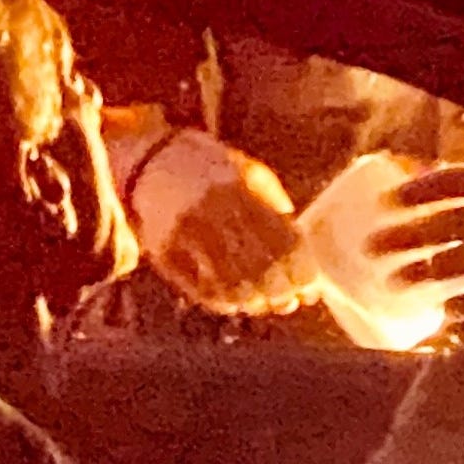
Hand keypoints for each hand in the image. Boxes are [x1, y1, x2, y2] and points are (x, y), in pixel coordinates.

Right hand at [125, 130, 319, 316]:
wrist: (152, 160)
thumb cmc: (213, 167)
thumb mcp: (252, 174)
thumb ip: (276, 207)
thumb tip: (300, 248)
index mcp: (242, 193)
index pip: (283, 244)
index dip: (300, 271)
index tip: (311, 285)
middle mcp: (215, 216)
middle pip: (260, 270)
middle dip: (281, 292)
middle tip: (291, 299)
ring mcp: (188, 238)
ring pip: (232, 286)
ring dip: (254, 302)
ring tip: (265, 303)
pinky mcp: (167, 255)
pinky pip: (201, 290)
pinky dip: (224, 302)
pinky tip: (237, 301)